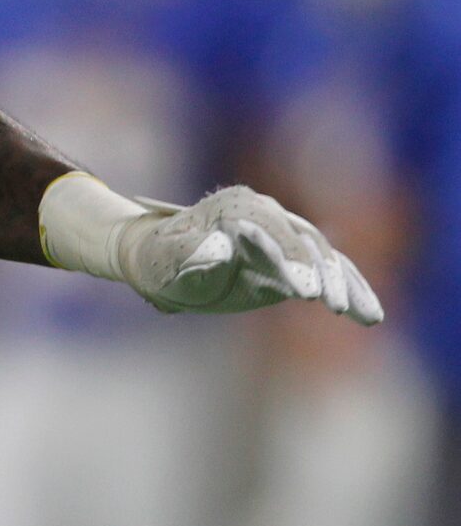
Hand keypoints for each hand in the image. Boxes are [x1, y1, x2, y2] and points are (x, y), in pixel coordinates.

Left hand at [45, 174, 382, 323]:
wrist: (156, 256)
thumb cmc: (157, 260)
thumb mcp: (165, 260)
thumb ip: (192, 256)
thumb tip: (221, 250)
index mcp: (234, 208)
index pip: (269, 233)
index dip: (287, 260)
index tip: (301, 291)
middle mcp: (265, 213)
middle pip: (304, 243)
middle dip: (322, 274)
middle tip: (335, 306)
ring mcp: (282, 232)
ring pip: (323, 256)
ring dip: (345, 285)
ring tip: (365, 317)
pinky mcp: (292, 256)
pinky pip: (328, 270)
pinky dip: (349, 289)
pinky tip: (369, 317)